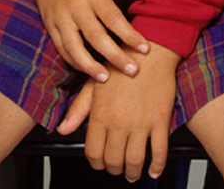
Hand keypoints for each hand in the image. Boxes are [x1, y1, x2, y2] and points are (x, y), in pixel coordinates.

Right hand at [35, 0, 164, 80]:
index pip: (113, 18)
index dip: (130, 35)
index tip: (145, 49)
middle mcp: (75, 6)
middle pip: (95, 36)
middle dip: (114, 56)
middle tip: (132, 71)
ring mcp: (60, 17)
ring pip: (74, 47)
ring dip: (89, 65)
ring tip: (106, 79)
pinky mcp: (50, 25)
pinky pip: (61, 47)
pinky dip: (73, 61)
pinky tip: (88, 70)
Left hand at [83, 44, 177, 180]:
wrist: (151, 51)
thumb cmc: (122, 64)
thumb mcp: (94, 84)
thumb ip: (78, 110)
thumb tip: (63, 129)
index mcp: (100, 114)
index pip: (93, 151)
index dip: (95, 162)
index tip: (100, 163)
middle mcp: (119, 122)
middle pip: (113, 161)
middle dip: (114, 170)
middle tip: (117, 169)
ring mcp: (141, 123)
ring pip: (135, 161)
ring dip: (133, 173)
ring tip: (132, 173)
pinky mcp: (160, 121)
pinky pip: (159, 152)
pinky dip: (157, 166)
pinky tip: (153, 170)